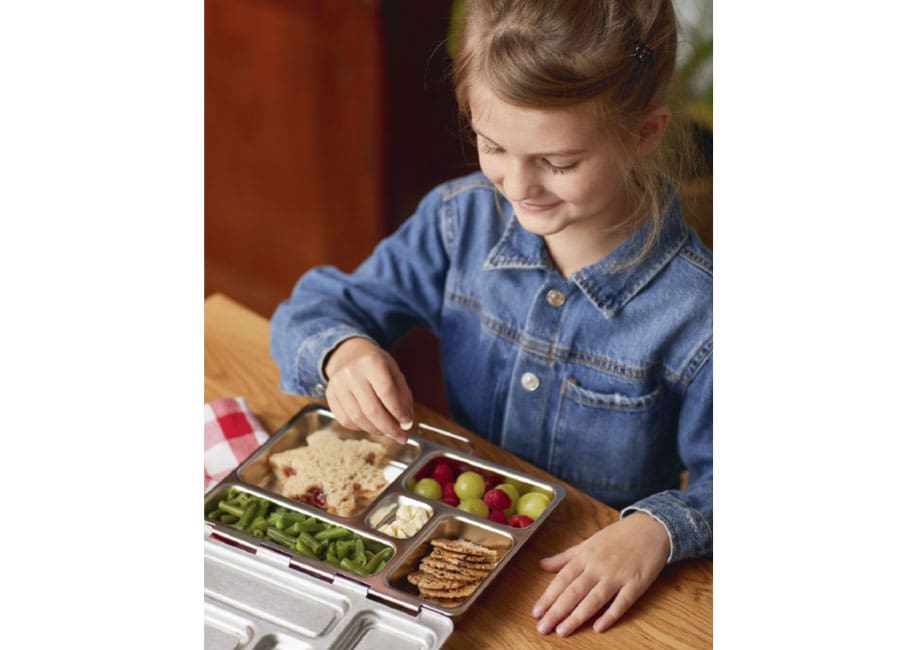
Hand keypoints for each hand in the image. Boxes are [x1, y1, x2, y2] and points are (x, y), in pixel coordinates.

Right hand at [323, 337, 413, 442]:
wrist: (349, 355)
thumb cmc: (376, 365)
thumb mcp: (394, 372)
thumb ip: (403, 396)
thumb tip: (406, 421)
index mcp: (371, 362)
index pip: (387, 392)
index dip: (398, 411)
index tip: (407, 423)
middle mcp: (352, 373)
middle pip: (372, 409)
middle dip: (388, 428)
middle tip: (400, 436)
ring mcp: (338, 385)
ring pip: (358, 418)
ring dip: (376, 430)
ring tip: (387, 431)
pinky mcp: (330, 396)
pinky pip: (346, 420)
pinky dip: (361, 428)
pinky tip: (371, 425)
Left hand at [532, 512, 669, 636]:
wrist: (650, 528)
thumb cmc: (617, 537)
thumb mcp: (588, 543)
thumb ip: (565, 557)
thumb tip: (542, 565)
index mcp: (585, 557)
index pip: (562, 579)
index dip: (548, 597)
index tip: (536, 612)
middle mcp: (598, 567)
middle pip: (574, 591)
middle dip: (557, 611)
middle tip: (543, 628)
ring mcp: (617, 575)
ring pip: (594, 599)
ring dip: (577, 616)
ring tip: (562, 631)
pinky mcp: (636, 583)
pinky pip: (622, 602)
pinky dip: (611, 614)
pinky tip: (598, 627)